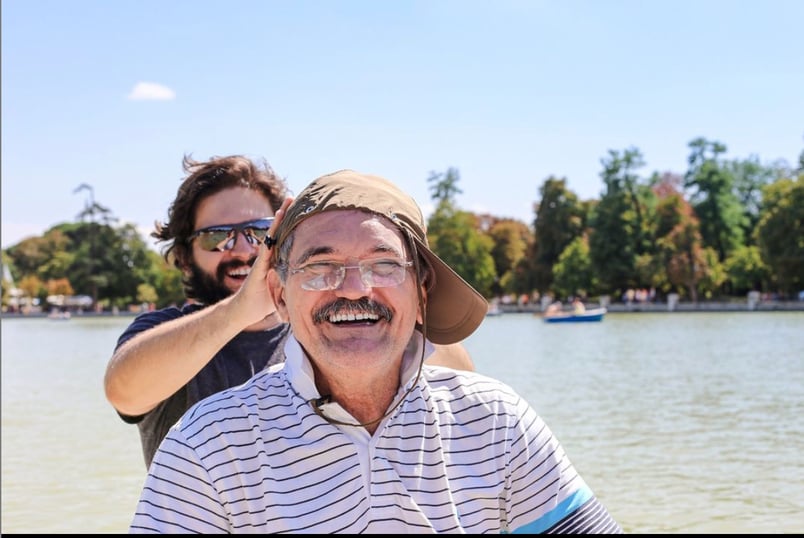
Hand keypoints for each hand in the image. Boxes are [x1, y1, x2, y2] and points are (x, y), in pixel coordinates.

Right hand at [230, 196, 293, 327]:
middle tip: (293, 198)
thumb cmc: (265, 300)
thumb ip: (295, 284)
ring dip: (278, 222)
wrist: (245, 310)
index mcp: (277, 261)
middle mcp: (270, 257)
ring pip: (272, 237)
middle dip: (285, 216)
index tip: (302, 211)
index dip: (293, 225)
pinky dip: (271, 238)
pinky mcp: (259, 268)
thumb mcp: (285, 290)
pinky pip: (265, 250)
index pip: (286, 239)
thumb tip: (316, 286)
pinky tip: (274, 227)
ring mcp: (263, 261)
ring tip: (284, 206)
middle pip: (279, 233)